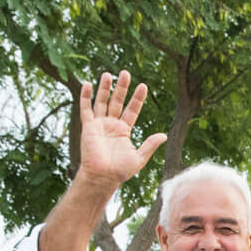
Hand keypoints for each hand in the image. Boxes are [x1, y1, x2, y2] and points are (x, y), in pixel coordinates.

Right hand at [75, 71, 166, 188]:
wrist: (103, 177)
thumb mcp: (139, 157)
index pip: (132, 110)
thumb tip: (164, 135)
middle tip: (125, 73)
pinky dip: (85, 97)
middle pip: (117, 102)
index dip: (137, 98)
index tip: (143, 86)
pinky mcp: (88, 127)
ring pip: (102, 102)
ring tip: (108, 74)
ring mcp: (100, 125)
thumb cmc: (120, 171)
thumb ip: (150, 145)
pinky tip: (88, 84)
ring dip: (104, 88)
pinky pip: (85, 109)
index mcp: (124, 131)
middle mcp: (112, 125)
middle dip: (121, 88)